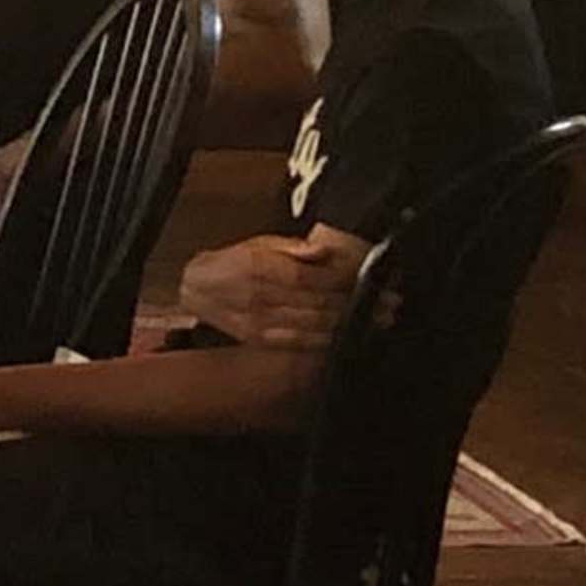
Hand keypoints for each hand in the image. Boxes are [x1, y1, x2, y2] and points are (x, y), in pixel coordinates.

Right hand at [178, 229, 366, 349]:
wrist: (194, 289)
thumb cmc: (230, 263)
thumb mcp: (259, 243)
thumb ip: (292, 247)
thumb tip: (322, 250)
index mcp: (262, 267)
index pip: (317, 277)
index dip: (350, 282)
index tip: (379, 282)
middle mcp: (261, 296)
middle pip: (322, 303)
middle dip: (361, 305)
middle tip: (391, 304)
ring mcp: (261, 321)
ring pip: (315, 325)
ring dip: (351, 324)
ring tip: (380, 321)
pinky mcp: (260, 339)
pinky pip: (300, 342)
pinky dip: (327, 340)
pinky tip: (348, 337)